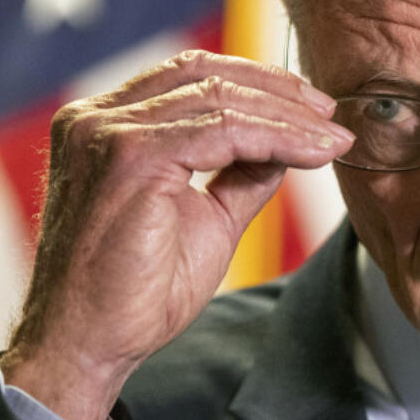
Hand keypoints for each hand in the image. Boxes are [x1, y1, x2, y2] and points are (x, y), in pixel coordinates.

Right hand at [0, 51, 352, 419]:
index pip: (191, 74)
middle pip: (206, 75)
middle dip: (280, 91)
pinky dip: (275, 137)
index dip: (259, 82)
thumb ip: (242, 172)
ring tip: (331, 139)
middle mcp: (97, 116)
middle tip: (331, 117)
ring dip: (288, 118)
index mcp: (107, 123)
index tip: (314, 109)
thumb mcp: (206, 217)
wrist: (88, 345)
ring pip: (219, 100)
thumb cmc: (135, 290)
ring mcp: (107, 132)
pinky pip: (221, 131)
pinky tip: (310, 153)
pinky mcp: (128, 157)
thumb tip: (290, 141)